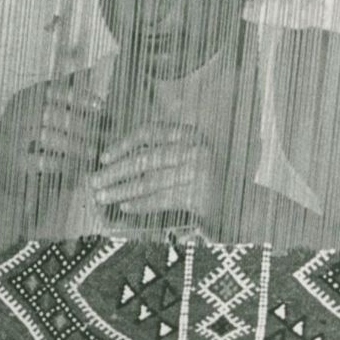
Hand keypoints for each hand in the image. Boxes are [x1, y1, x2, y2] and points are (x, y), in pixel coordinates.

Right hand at [0, 82, 102, 175]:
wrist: (6, 166)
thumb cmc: (33, 132)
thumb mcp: (45, 107)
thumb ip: (66, 91)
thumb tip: (93, 71)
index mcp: (27, 97)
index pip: (54, 91)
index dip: (79, 97)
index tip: (101, 105)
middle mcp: (16, 114)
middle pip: (52, 114)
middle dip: (81, 125)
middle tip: (103, 134)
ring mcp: (12, 137)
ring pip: (46, 137)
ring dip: (74, 145)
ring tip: (93, 151)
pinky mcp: (13, 161)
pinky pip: (39, 160)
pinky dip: (59, 162)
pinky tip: (75, 165)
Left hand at [88, 122, 220, 219]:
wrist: (245, 207)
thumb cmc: (212, 183)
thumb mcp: (190, 158)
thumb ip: (162, 155)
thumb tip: (118, 161)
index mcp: (191, 134)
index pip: (149, 132)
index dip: (122, 144)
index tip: (103, 157)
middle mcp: (197, 148)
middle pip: (145, 158)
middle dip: (115, 172)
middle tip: (93, 182)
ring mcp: (201, 171)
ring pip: (150, 180)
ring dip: (121, 190)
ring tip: (103, 196)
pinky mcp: (202, 196)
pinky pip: (162, 199)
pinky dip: (141, 204)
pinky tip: (125, 207)